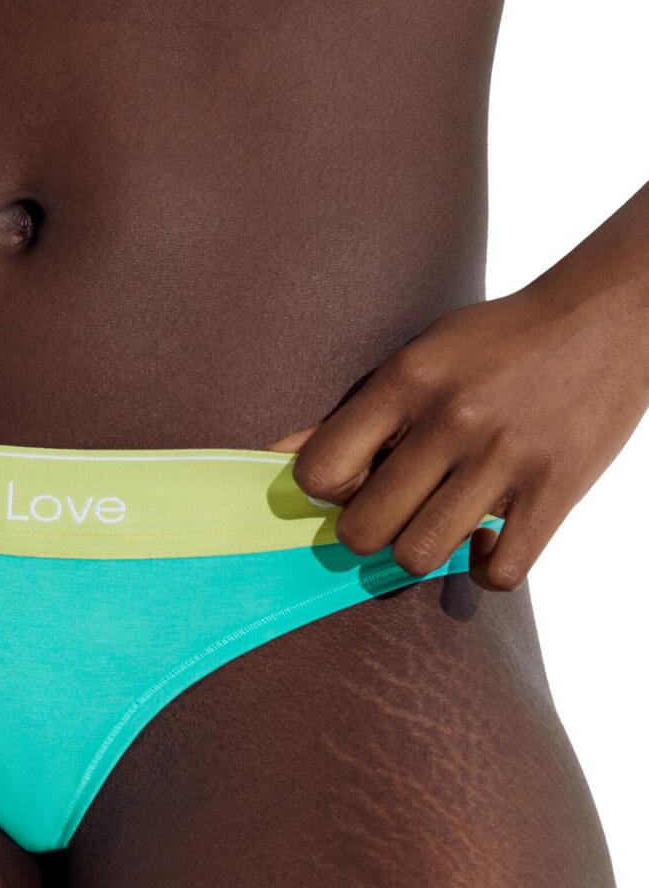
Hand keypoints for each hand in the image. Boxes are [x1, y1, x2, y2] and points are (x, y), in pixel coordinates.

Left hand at [270, 283, 648, 590]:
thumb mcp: (419, 359)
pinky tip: (490, 540)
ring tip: (438, 524)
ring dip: (421, 552)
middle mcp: (451, 420)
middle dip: (368, 531)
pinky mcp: (556, 491)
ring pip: (419, 556)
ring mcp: (505, 459)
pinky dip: (487, 569)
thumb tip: (276, 456)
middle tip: (393, 510)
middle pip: (363, 530)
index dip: (326, 491)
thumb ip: (352, 416)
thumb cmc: (500, 343)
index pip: (321, 472)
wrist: (610, 314)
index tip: (352, 482)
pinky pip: (499, 573)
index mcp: (407, 382)